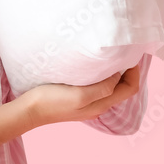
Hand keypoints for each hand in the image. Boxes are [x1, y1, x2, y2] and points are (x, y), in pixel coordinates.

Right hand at [20, 62, 141, 128]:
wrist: (29, 110)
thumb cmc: (51, 101)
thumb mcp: (80, 95)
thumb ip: (102, 88)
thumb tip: (118, 76)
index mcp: (101, 105)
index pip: (129, 89)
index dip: (134, 73)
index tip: (130, 55)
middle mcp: (98, 105)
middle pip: (122, 89)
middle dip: (127, 72)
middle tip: (123, 53)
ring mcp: (87, 103)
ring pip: (111, 87)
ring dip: (115, 73)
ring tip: (110, 57)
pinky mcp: (77, 98)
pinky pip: (98, 87)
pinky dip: (102, 76)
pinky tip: (93, 67)